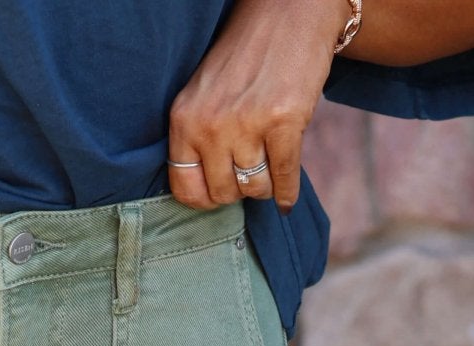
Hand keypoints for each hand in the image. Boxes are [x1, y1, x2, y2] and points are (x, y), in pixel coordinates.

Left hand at [168, 0, 350, 212]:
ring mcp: (247, 124)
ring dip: (263, 186)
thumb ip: (198, 137)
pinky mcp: (284, 121)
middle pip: (222, 193)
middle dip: (237, 190)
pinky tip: (286, 197)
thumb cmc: (245, 56)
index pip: (184, 187)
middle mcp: (211, 124)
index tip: (218, 193)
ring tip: (267, 171)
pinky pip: (283, 178)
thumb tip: (206, 193)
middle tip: (247, 175)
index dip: (204, 198)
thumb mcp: (204, 93)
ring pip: (253, 188)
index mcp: (185, 118)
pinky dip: (287, 192)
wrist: (288, 11)